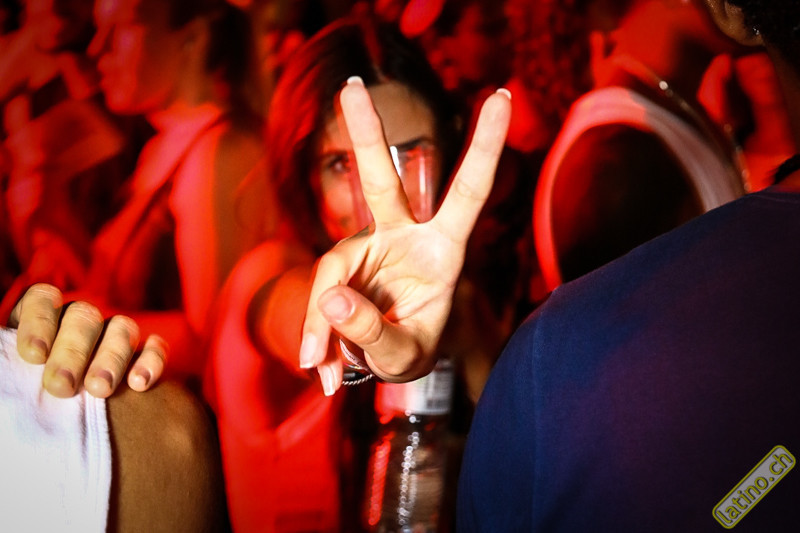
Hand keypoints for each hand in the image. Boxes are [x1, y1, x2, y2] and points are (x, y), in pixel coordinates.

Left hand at [7, 284, 167, 397]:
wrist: (66, 431)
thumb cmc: (29, 400)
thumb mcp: (13, 376)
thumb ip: (8, 366)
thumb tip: (8, 363)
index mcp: (44, 319)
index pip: (43, 300)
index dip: (40, 322)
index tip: (33, 356)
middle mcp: (81, 322)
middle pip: (84, 318)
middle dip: (72, 352)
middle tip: (61, 386)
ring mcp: (115, 336)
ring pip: (121, 328)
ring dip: (110, 358)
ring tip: (99, 390)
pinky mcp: (145, 355)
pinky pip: (156, 348)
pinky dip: (150, 362)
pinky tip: (139, 385)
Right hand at [300, 78, 510, 395]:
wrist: (381, 362)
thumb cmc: (410, 351)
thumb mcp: (403, 355)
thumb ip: (373, 332)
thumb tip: (331, 299)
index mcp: (445, 248)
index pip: (469, 191)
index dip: (485, 145)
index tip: (502, 94)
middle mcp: (403, 236)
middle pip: (381, 182)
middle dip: (367, 134)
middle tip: (352, 86)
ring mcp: (367, 248)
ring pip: (333, 268)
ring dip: (323, 319)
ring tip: (319, 363)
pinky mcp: (338, 266)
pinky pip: (319, 294)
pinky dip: (313, 330)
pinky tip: (316, 365)